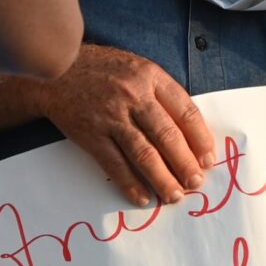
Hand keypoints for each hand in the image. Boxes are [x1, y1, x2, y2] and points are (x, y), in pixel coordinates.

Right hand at [37, 45, 219, 206]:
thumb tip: (189, 131)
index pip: (185, 110)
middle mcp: (133, 96)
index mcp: (150, 77)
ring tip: (174, 195)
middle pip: (167, 136)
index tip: (209, 158)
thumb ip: (162, 93)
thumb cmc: (103, 69)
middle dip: (185, 163)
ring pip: (144, 154)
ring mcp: (111, 116)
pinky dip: (130, 183)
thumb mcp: (138, 68)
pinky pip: (115, 164)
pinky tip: (142, 197)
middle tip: (196, 182)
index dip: (200, 137)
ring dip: (162, 178)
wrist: (56, 68)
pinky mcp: (91, 134)